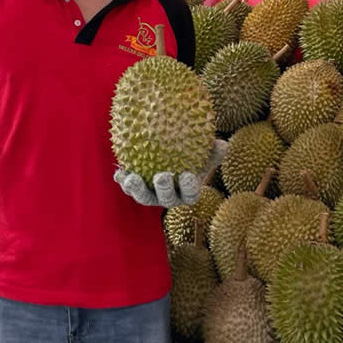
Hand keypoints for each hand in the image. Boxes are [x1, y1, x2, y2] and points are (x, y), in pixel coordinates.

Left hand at [114, 139, 229, 207]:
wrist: (171, 159)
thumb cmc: (191, 157)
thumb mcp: (203, 154)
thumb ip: (213, 151)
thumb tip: (223, 143)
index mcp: (187, 193)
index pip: (190, 195)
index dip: (189, 188)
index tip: (187, 174)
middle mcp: (168, 198)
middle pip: (166, 200)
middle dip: (164, 190)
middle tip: (162, 176)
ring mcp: (151, 196)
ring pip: (143, 198)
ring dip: (137, 189)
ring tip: (132, 178)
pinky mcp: (135, 190)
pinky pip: (128, 187)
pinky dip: (123, 180)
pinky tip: (119, 171)